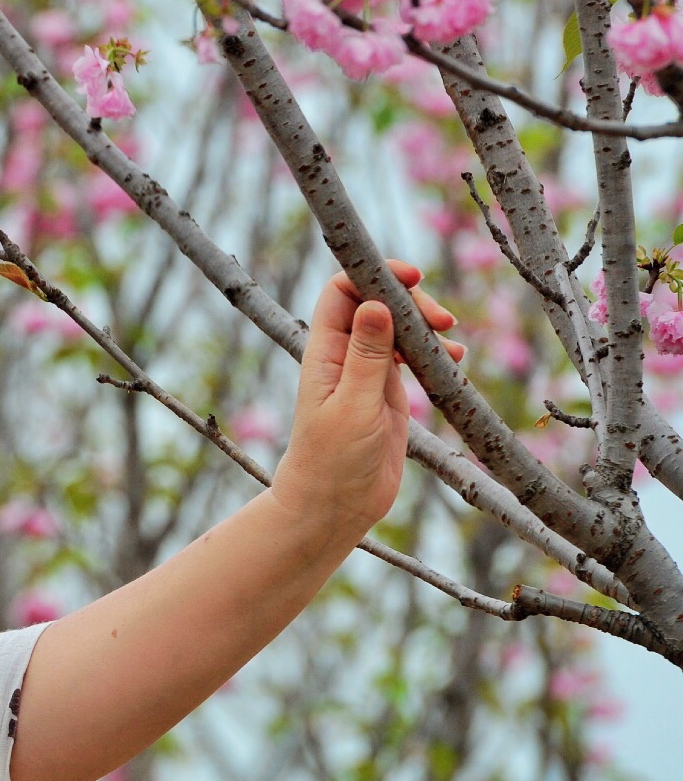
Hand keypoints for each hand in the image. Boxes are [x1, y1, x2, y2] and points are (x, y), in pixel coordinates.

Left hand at [271, 259, 462, 546]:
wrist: (334, 506)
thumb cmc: (333, 461)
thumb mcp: (354, 406)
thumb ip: (368, 357)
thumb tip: (376, 303)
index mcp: (325, 351)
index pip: (343, 291)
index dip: (374, 274)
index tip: (412, 277)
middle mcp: (344, 355)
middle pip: (378, 303)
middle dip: (412, 301)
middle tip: (443, 322)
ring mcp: (367, 372)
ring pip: (399, 329)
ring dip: (426, 327)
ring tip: (453, 344)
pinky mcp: (387, 393)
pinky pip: (412, 358)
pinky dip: (433, 353)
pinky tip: (455, 360)